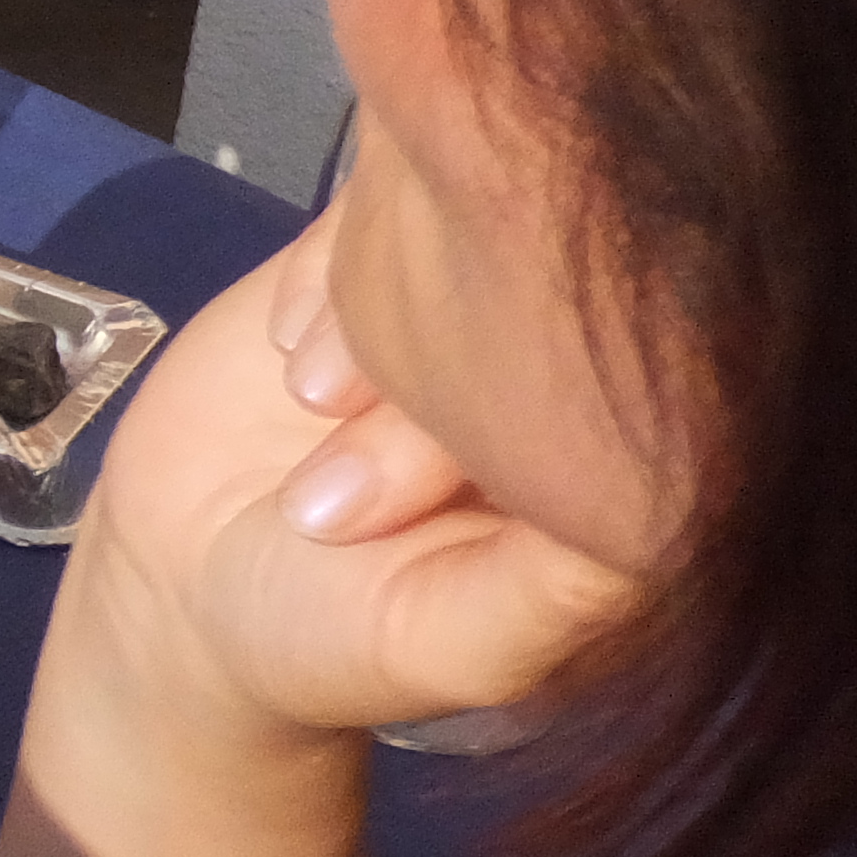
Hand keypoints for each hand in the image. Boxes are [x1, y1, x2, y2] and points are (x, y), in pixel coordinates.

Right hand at [72, 222, 635, 741]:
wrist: (184, 577)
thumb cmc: (332, 639)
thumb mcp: (453, 645)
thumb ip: (559, 588)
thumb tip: (672, 507)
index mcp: (606, 478)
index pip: (624, 401)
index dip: (523, 428)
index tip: (404, 503)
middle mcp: (550, 388)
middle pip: (536, 319)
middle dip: (418, 399)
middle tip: (325, 501)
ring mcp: (466, 317)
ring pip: (455, 250)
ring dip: (363, 327)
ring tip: (303, 414)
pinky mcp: (378, 264)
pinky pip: (374, 212)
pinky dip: (320, 279)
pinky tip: (286, 351)